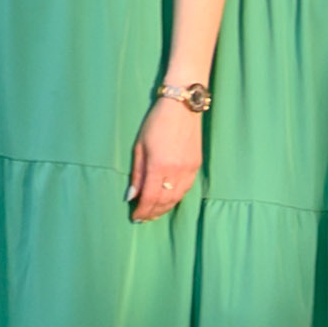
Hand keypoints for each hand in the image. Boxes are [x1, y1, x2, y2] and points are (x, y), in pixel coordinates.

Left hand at [129, 96, 202, 221]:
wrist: (182, 107)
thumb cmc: (156, 123)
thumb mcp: (139, 146)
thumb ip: (137, 173)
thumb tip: (131, 196)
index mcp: (159, 165)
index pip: (150, 197)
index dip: (142, 210)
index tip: (135, 217)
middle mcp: (176, 171)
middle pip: (164, 201)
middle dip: (153, 213)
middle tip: (143, 219)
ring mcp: (189, 169)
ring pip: (177, 198)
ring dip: (165, 208)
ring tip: (154, 213)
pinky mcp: (196, 166)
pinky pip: (186, 188)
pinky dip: (176, 198)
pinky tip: (169, 200)